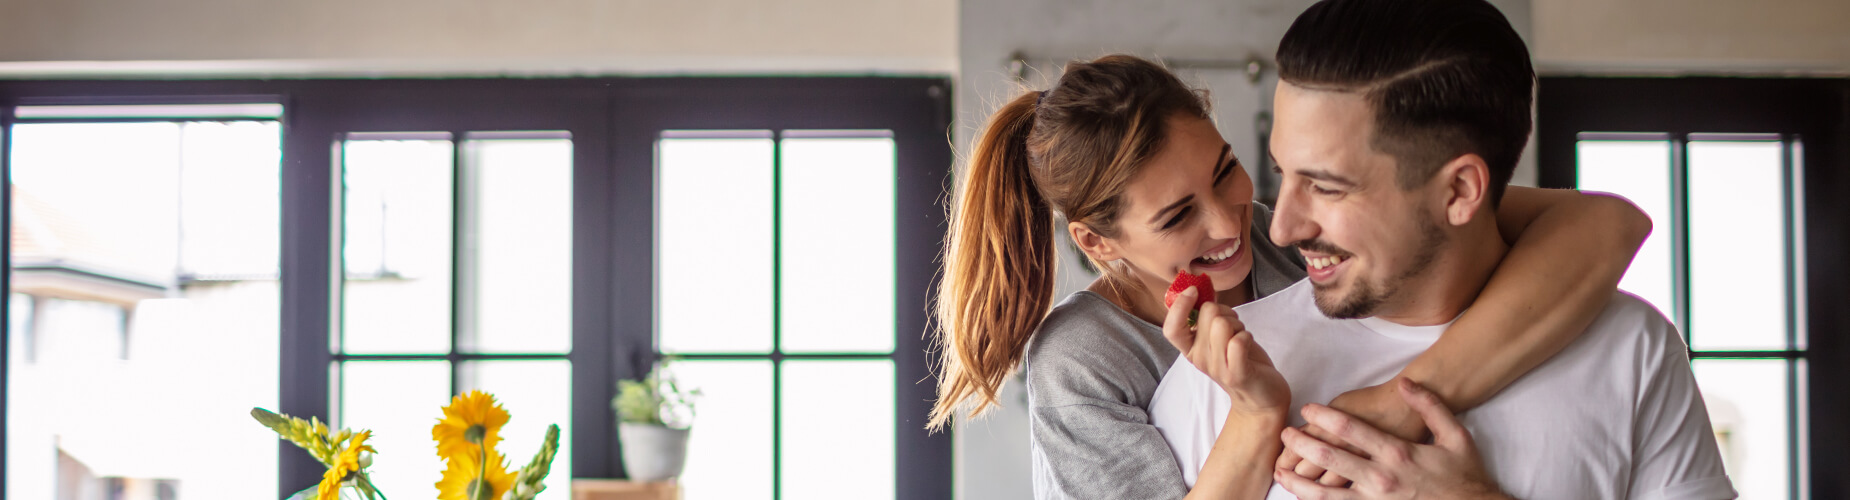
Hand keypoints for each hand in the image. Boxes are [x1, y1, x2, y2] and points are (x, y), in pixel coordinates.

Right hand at [1161, 286, 1289, 414]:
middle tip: (1234, 329)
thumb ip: (1207, 320)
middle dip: (1227, 312)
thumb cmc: (1241, 361)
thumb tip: (1200, 290)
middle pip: (1209, 313)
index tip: (1193, 291)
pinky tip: (1248, 346)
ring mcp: (1216, 368)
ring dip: (1239, 325)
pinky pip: (1238, 342)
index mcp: (1190, 349)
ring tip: (1242, 339)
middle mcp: (1199, 359)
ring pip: (1223, 323)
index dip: (1179, 306)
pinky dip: (1247, 337)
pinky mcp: (1236, 375)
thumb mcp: (1217, 339)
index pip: (1171, 329)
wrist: (1260, 399)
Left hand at [1274, 378, 1508, 499]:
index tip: (1307, 409)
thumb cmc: (1464, 474)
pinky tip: (1304, 498)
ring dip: (1300, 482)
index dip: (1322, 417)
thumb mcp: (1455, 435)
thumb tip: (1408, 383)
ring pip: (1328, 493)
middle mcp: (1382, 478)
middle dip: (1302, 446)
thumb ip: (1430, 406)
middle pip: (1331, 459)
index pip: (1349, 429)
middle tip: (1284, 435)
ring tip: (1281, 472)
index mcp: (1397, 453)